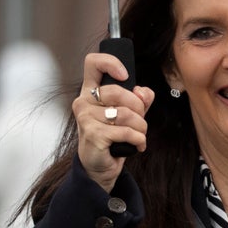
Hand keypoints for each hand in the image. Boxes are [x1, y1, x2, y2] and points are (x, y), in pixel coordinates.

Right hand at [72, 53, 155, 192]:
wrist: (100, 165)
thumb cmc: (113, 135)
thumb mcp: (130, 113)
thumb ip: (140, 99)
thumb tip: (143, 92)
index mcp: (91, 91)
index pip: (93, 63)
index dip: (111, 63)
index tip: (125, 75)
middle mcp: (84, 101)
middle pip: (120, 91)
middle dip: (139, 108)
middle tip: (139, 120)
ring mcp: (86, 117)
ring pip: (126, 114)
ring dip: (141, 127)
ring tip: (138, 134)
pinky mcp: (93, 134)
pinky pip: (127, 131)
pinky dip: (139, 139)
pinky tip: (137, 145)